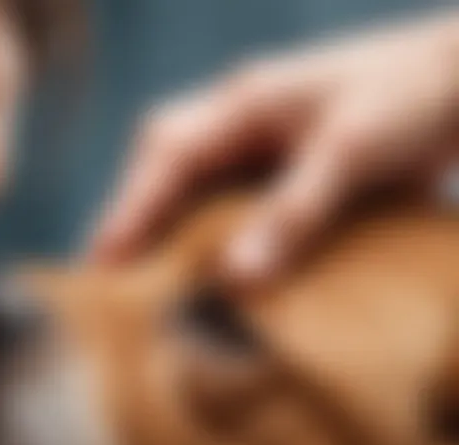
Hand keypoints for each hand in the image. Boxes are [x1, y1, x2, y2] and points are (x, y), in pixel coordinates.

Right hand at [91, 13, 458, 285]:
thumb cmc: (408, 101)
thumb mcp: (349, 154)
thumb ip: (292, 212)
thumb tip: (235, 277)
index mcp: (244, 100)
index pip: (167, 153)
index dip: (130, 207)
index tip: (103, 259)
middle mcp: (238, 116)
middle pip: (163, 163)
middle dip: (133, 214)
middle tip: (106, 272)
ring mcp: (255, 138)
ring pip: (189, 180)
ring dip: (164, 224)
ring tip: (139, 276)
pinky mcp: (275, 161)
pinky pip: (225, 195)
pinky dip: (204, 228)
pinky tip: (200, 262)